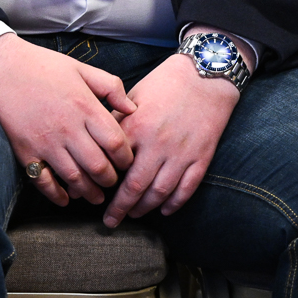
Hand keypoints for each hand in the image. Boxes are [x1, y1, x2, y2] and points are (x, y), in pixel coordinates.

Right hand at [0, 34, 137, 205]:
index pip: (116, 144)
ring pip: (75, 179)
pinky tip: (65, 198)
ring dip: (89, 192)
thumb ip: (111, 86)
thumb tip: (132, 109)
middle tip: (111, 180)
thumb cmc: (41, 65)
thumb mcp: (81, 68)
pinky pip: (43, 181)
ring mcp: (45, 142)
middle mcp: (67, 128)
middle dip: (110, 179)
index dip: (125, 158)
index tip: (125, 161)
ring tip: (95, 195)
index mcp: (85, 107)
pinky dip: (56, 195)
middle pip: (99, 167)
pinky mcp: (24, 150)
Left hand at [103, 51, 239, 226]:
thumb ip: (116, 120)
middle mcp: (157, 145)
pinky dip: (175, 203)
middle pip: (136, 186)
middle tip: (110, 222)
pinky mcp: (201, 158)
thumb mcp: (133, 97)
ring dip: (145, 208)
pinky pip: (187, 188)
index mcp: (136, 128)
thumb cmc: (164, 84)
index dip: (103, 183)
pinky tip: (165, 210)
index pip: (114, 164)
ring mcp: (181, 154)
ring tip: (134, 215)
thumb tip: (97, 139)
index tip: (93, 193)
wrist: (204, 76)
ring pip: (160, 192)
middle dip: (120, 208)